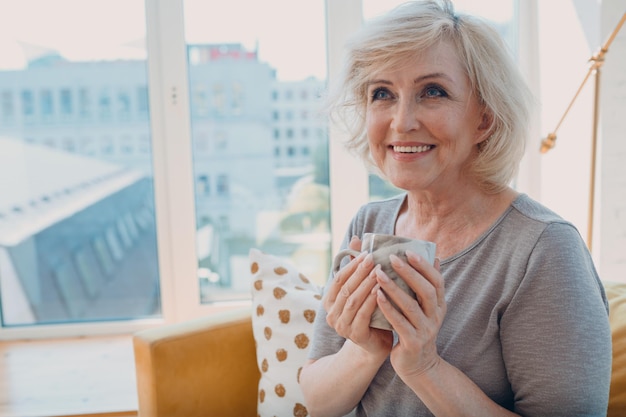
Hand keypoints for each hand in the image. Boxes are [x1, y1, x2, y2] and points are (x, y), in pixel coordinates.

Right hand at [324, 236, 392, 356]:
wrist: (377, 343)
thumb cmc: (371, 312)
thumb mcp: (363, 288)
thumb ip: (357, 266)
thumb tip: (356, 239)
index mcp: (330, 301)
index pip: (339, 278)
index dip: (352, 265)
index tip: (367, 253)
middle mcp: (331, 314)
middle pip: (346, 288)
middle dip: (360, 272)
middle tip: (374, 259)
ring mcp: (341, 326)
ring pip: (353, 300)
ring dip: (366, 284)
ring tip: (379, 271)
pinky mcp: (354, 335)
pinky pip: (363, 314)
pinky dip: (371, 300)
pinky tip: (381, 289)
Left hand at [375, 251, 445, 378]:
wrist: (418, 365)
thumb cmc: (416, 328)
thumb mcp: (425, 307)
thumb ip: (426, 284)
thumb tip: (435, 256)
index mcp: (439, 305)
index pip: (437, 281)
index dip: (424, 265)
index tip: (409, 251)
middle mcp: (436, 316)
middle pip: (426, 290)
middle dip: (409, 272)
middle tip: (392, 258)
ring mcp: (426, 330)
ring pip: (411, 306)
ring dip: (394, 288)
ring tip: (378, 274)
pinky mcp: (413, 343)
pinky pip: (400, 323)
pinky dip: (388, 308)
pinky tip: (377, 296)